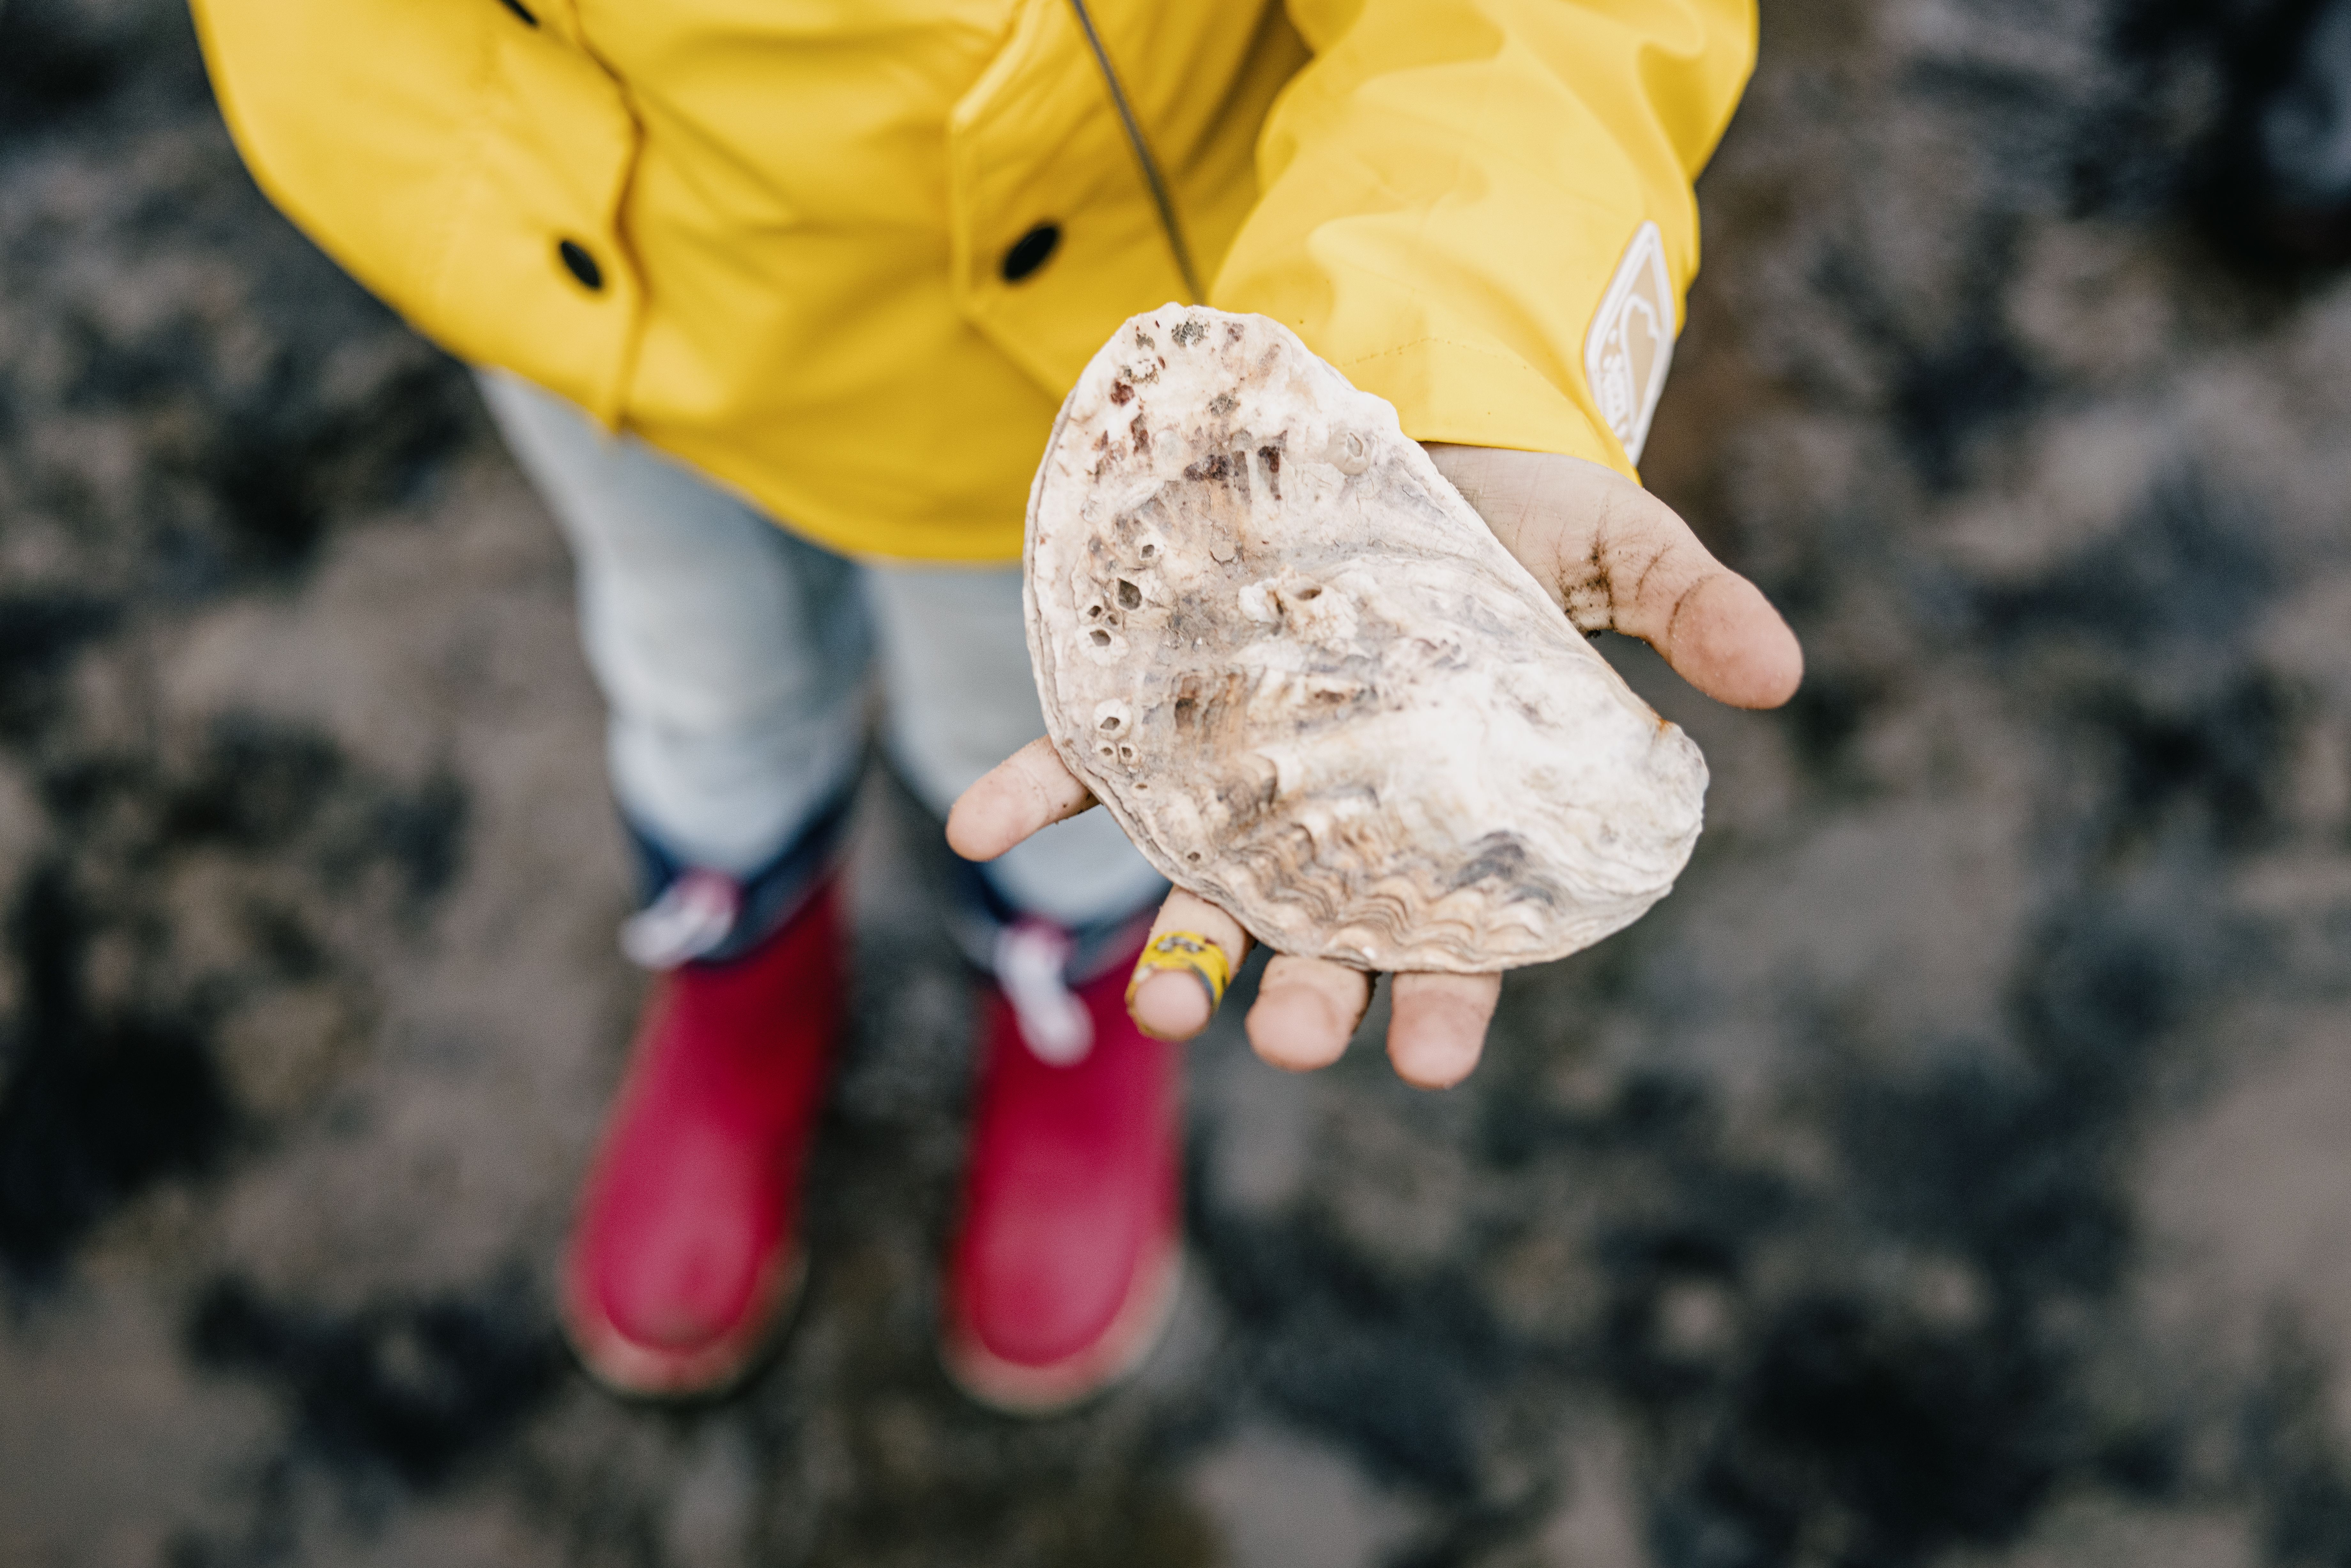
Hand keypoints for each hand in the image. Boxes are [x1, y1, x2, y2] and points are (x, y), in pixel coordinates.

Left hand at [948, 447, 1802, 1088]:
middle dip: (1306, 999)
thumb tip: (1782, 676)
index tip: (1429, 1052)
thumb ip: (1688, 609)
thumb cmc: (1520, 510)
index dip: (1445, 1002)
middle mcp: (1339, 817)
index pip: (1454, 939)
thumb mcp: (1614, 544)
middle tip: (1293, 1037)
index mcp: (1451, 811)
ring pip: (1202, 884)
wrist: (1411, 427)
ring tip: (1153, 1004)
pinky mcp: (1164, 706)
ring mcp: (1245, 771)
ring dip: (1173, 948)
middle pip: (1320, 937)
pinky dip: (1030, 793)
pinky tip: (977, 825)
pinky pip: (1086, 764)